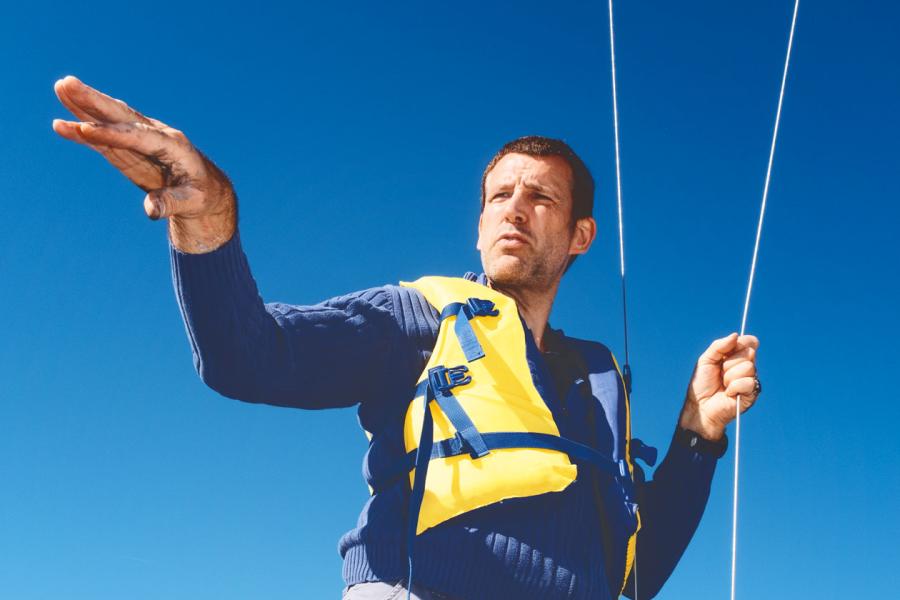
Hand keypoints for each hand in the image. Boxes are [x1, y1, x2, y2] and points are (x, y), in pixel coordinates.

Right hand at [52, 75, 235, 252]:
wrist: (204, 189)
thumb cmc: (200, 195)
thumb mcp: (191, 202)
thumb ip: (171, 203)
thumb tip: (151, 209)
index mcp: (173, 145)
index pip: (139, 136)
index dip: (112, 134)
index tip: (85, 129)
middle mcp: (156, 135)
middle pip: (122, 116)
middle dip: (94, 101)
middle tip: (67, 83)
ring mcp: (141, 138)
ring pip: (111, 119)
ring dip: (85, 104)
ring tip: (60, 88)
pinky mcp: (129, 147)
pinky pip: (104, 137)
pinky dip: (84, 131)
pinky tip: (60, 125)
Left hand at [679, 333, 759, 440]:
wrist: (700, 405)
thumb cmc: (702, 384)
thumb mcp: (706, 360)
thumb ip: (719, 345)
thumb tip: (736, 335)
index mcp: (736, 356)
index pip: (750, 342)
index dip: (741, 343)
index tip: (725, 353)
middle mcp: (746, 366)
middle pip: (749, 352)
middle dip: (729, 363)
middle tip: (720, 373)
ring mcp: (750, 379)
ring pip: (748, 367)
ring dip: (730, 376)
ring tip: (723, 384)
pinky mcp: (753, 393)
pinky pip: (747, 382)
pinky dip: (733, 388)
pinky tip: (728, 393)